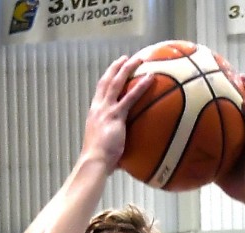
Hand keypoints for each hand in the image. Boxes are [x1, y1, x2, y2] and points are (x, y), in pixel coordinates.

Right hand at [80, 55, 150, 172]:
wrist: (94, 161)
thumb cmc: (99, 159)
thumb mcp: (105, 145)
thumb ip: (113, 141)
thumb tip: (123, 152)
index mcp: (94, 113)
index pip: (100, 90)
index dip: (107, 77)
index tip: (114, 68)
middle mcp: (98, 107)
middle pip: (107, 81)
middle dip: (117, 67)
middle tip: (126, 58)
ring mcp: (106, 110)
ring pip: (117, 83)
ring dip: (128, 68)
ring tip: (139, 59)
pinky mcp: (116, 116)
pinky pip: (130, 97)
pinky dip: (141, 86)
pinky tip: (151, 78)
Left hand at [216, 79, 244, 203]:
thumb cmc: (239, 187)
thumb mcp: (218, 171)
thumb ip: (205, 162)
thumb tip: (184, 157)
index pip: (240, 118)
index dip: (236, 102)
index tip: (227, 87)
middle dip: (244, 92)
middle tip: (238, 76)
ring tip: (244, 80)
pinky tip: (244, 103)